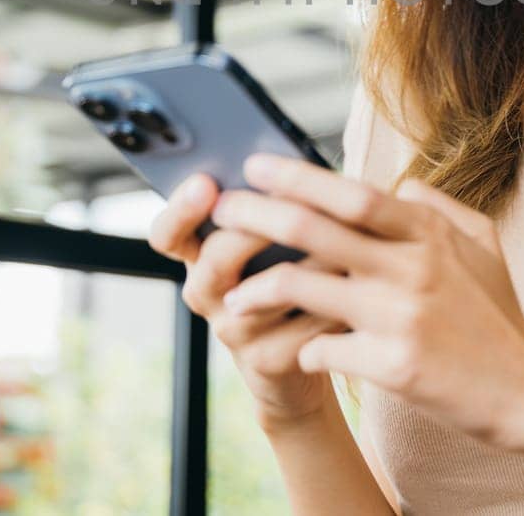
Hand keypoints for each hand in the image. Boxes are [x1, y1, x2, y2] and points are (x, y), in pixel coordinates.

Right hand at [147, 170, 350, 426]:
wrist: (295, 356)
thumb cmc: (286, 274)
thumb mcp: (266, 240)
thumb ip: (267, 207)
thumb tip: (288, 164)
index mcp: (198, 255)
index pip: (167, 234)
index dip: (180, 209)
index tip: (205, 182)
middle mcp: (206, 293)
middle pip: (215, 260)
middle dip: (254, 228)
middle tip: (287, 205)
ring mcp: (233, 330)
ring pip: (264, 294)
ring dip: (307, 263)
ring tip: (340, 239)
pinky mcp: (266, 360)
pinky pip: (300, 329)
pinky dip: (331, 303)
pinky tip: (356, 285)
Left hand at [208, 152, 523, 453]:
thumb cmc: (498, 315)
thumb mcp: (481, 244)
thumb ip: (436, 208)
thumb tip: (398, 184)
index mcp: (427, 233)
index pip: (351, 193)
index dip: (297, 177)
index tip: (256, 166)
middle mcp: (412, 267)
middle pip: (314, 230)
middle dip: (257, 216)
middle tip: (222, 211)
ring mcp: (401, 317)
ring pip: (304, 288)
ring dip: (258, 290)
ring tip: (232, 296)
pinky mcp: (394, 366)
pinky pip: (321, 349)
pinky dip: (300, 348)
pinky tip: (291, 350)